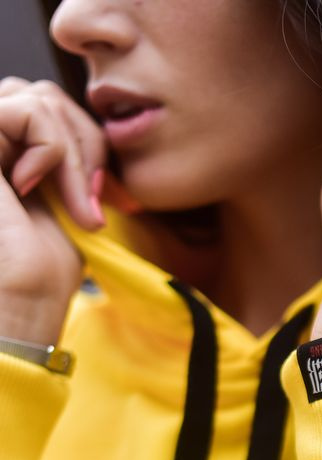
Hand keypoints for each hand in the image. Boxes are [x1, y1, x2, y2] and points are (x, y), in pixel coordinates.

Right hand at [0, 76, 107, 342]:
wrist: (24, 302)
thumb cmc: (46, 268)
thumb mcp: (71, 202)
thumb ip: (71, 160)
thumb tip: (101, 131)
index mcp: (8, 153)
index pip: (51, 108)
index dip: (89, 143)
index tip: (110, 198)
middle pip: (44, 94)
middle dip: (86, 142)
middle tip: (90, 204)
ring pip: (35, 97)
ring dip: (71, 152)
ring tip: (71, 204)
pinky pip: (24, 110)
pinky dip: (49, 147)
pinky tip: (32, 187)